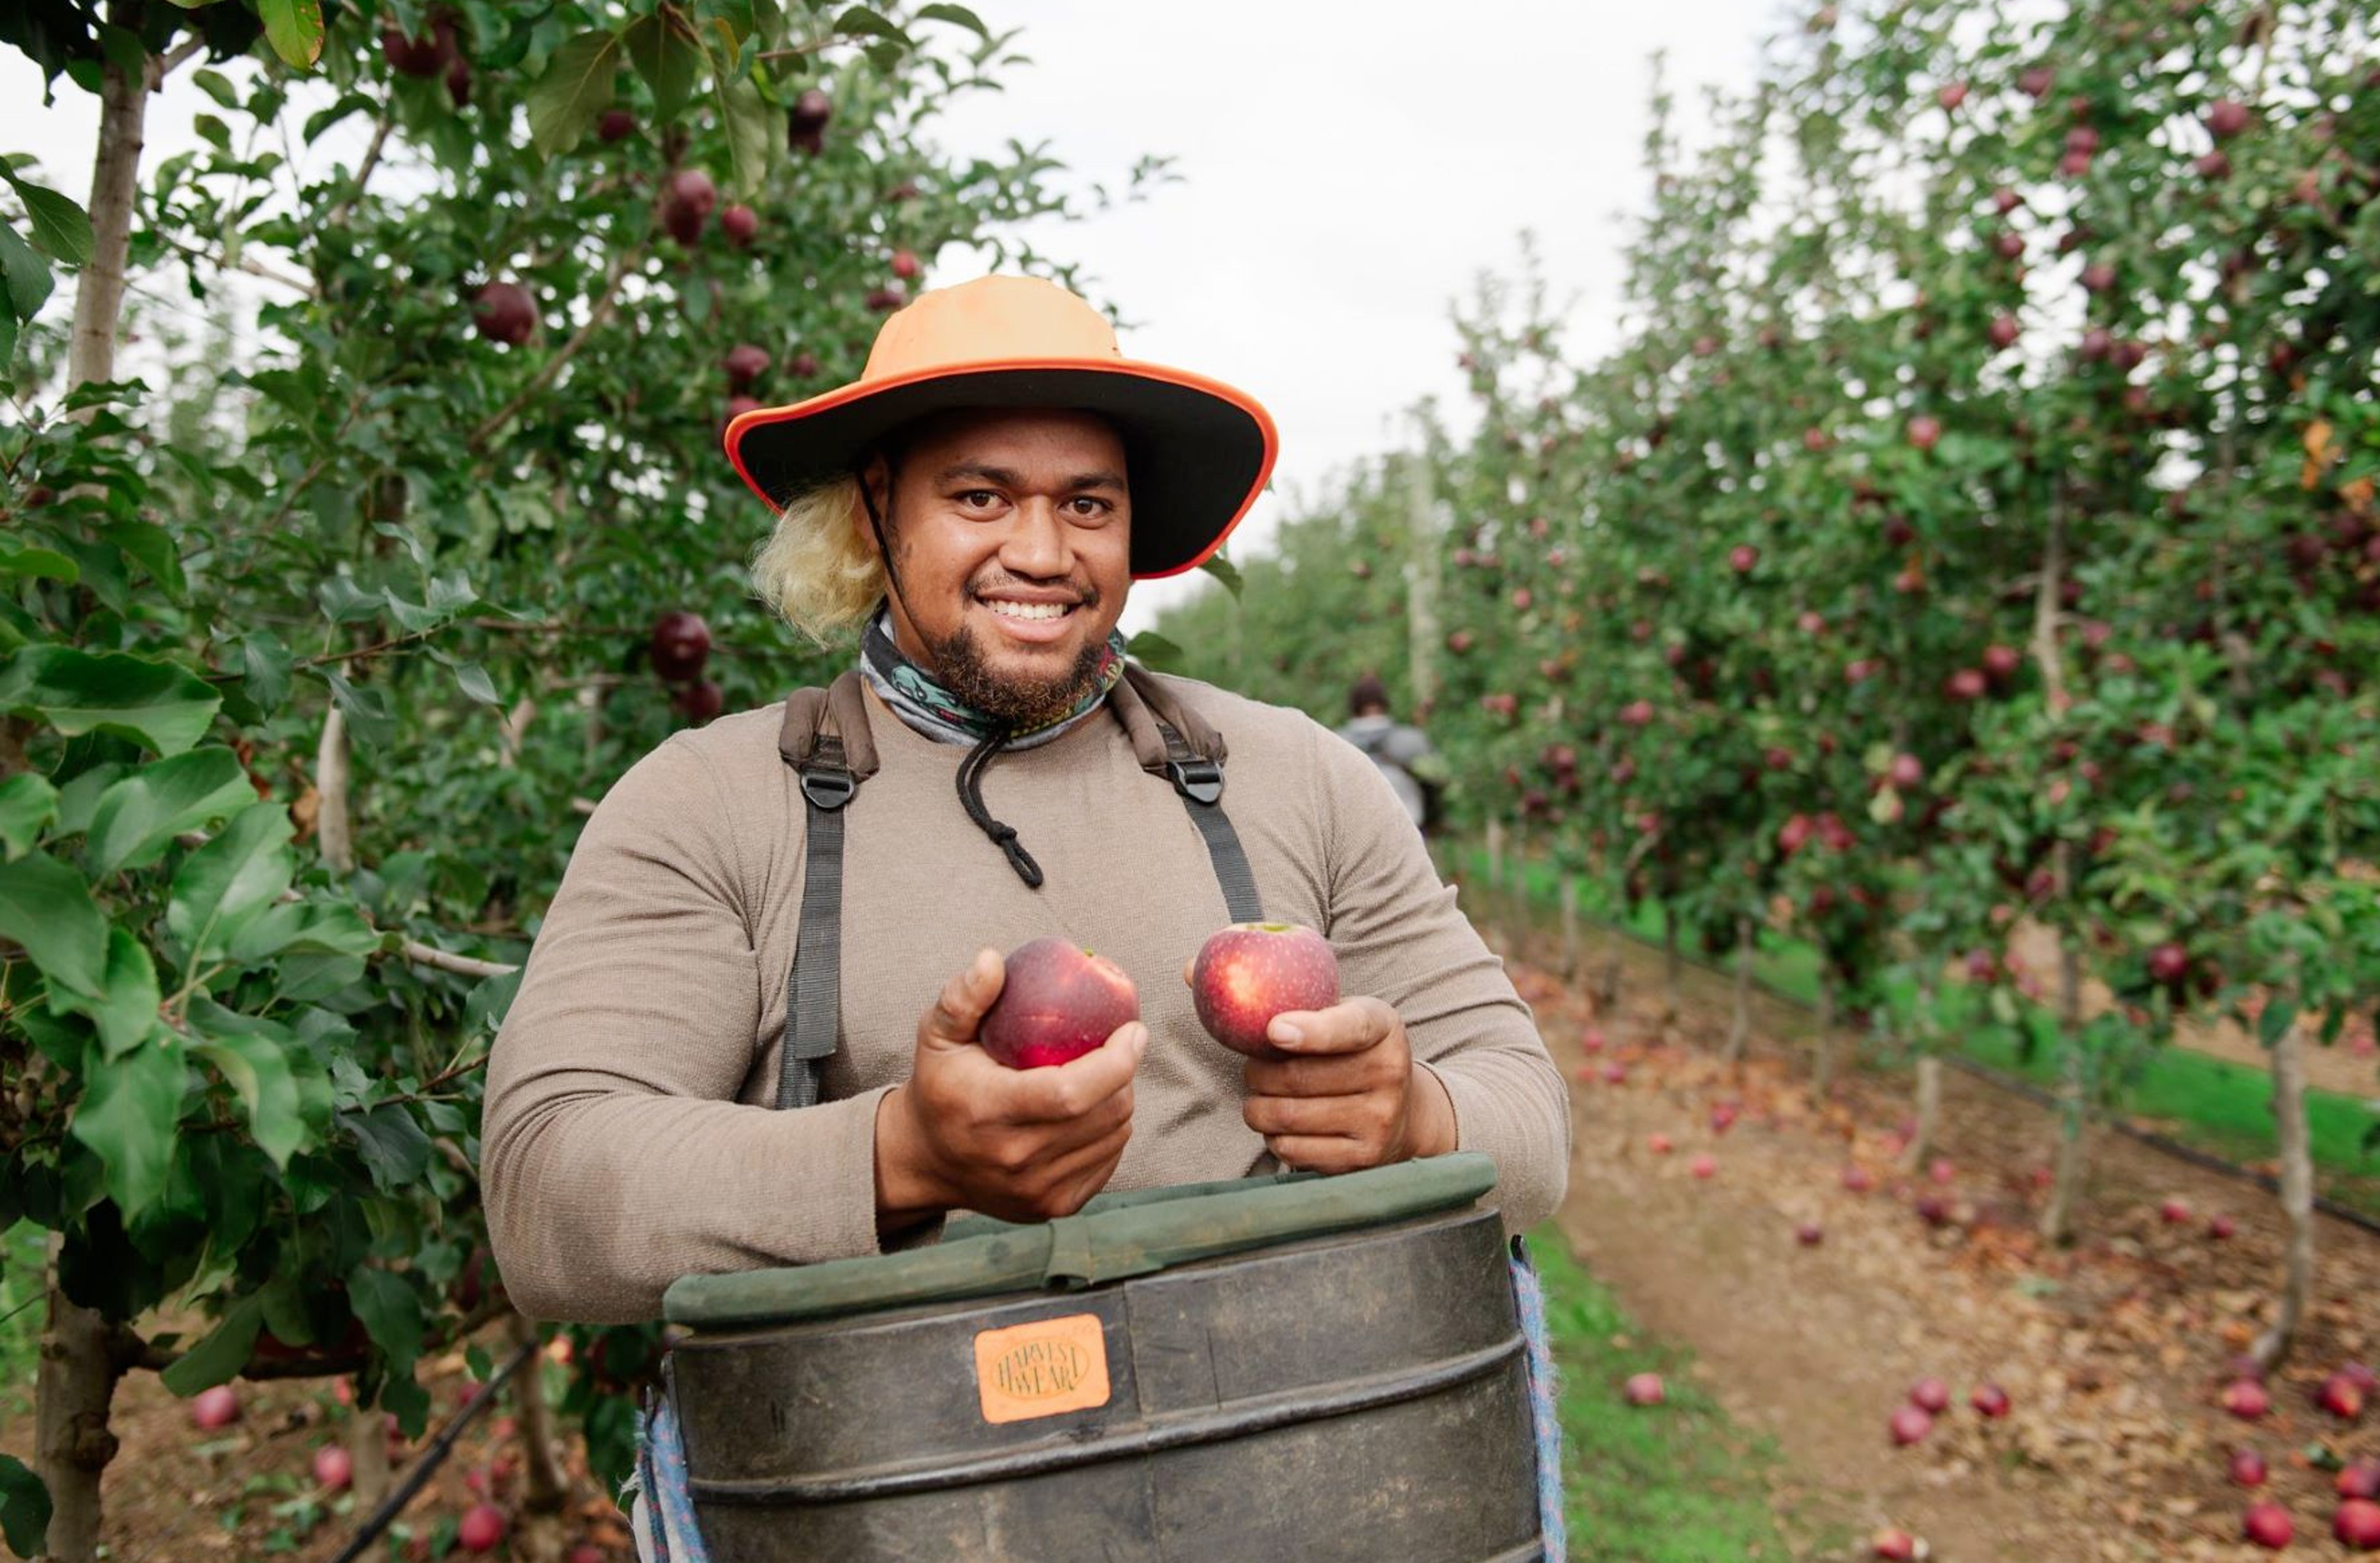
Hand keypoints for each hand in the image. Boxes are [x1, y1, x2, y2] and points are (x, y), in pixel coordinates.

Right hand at [875, 948, 1143, 1230]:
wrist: (927, 1161)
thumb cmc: (940, 1085)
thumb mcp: (937, 1034)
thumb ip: (964, 997)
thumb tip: (993, 960)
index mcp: (989, 1113)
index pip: (1071, 1094)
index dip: (1116, 1061)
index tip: (1133, 1030)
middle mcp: (1015, 1159)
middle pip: (1104, 1114)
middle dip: (1125, 1075)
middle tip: (1119, 1046)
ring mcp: (1037, 1191)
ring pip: (1114, 1137)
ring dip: (1122, 1101)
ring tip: (1104, 1076)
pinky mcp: (1054, 1207)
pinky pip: (1108, 1161)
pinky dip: (1112, 1132)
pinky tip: (1094, 1111)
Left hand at [1237, 994, 1458, 1173]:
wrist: (1407, 1113)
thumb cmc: (1357, 1055)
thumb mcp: (1349, 1017)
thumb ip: (1312, 1011)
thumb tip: (1255, 1020)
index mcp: (1383, 1029)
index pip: (1348, 1028)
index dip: (1310, 1031)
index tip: (1273, 1031)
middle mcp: (1389, 1074)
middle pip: (1298, 1077)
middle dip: (1258, 1074)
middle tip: (1252, 1071)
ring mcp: (1379, 1120)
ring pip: (1289, 1116)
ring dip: (1258, 1108)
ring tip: (1260, 1099)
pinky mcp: (1362, 1159)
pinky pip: (1293, 1150)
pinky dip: (1273, 1137)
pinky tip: (1280, 1126)